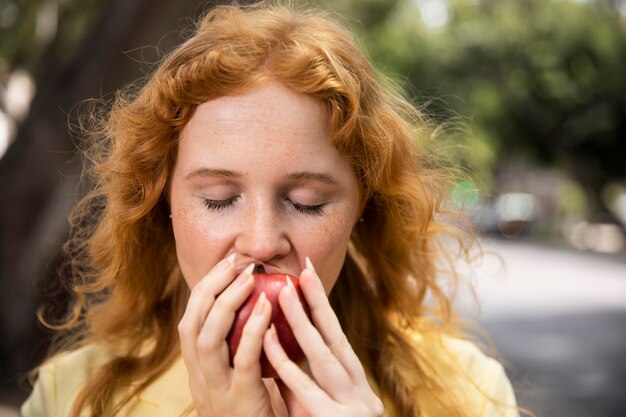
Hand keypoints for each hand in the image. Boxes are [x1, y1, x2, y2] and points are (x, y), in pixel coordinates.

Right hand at [178, 254, 275, 416]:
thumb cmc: (253, 411)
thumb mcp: (238, 377)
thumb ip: (239, 347)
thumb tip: (256, 306)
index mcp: (198, 368)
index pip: (192, 319)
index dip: (206, 288)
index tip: (226, 263)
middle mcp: (199, 375)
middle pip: (193, 322)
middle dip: (211, 286)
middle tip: (236, 261)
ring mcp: (216, 388)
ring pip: (208, 337)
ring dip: (228, 302)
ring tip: (249, 277)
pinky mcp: (239, 398)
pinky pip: (243, 359)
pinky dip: (253, 330)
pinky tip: (267, 307)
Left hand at [262, 258, 383, 416]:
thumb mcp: (316, 409)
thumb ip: (301, 382)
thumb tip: (277, 346)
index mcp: (358, 388)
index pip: (338, 340)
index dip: (323, 307)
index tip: (309, 275)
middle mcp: (361, 394)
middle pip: (335, 338)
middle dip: (318, 302)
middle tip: (304, 268)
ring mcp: (352, 407)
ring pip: (322, 356)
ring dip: (301, 321)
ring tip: (285, 291)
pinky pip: (304, 388)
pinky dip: (285, 362)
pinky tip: (268, 337)